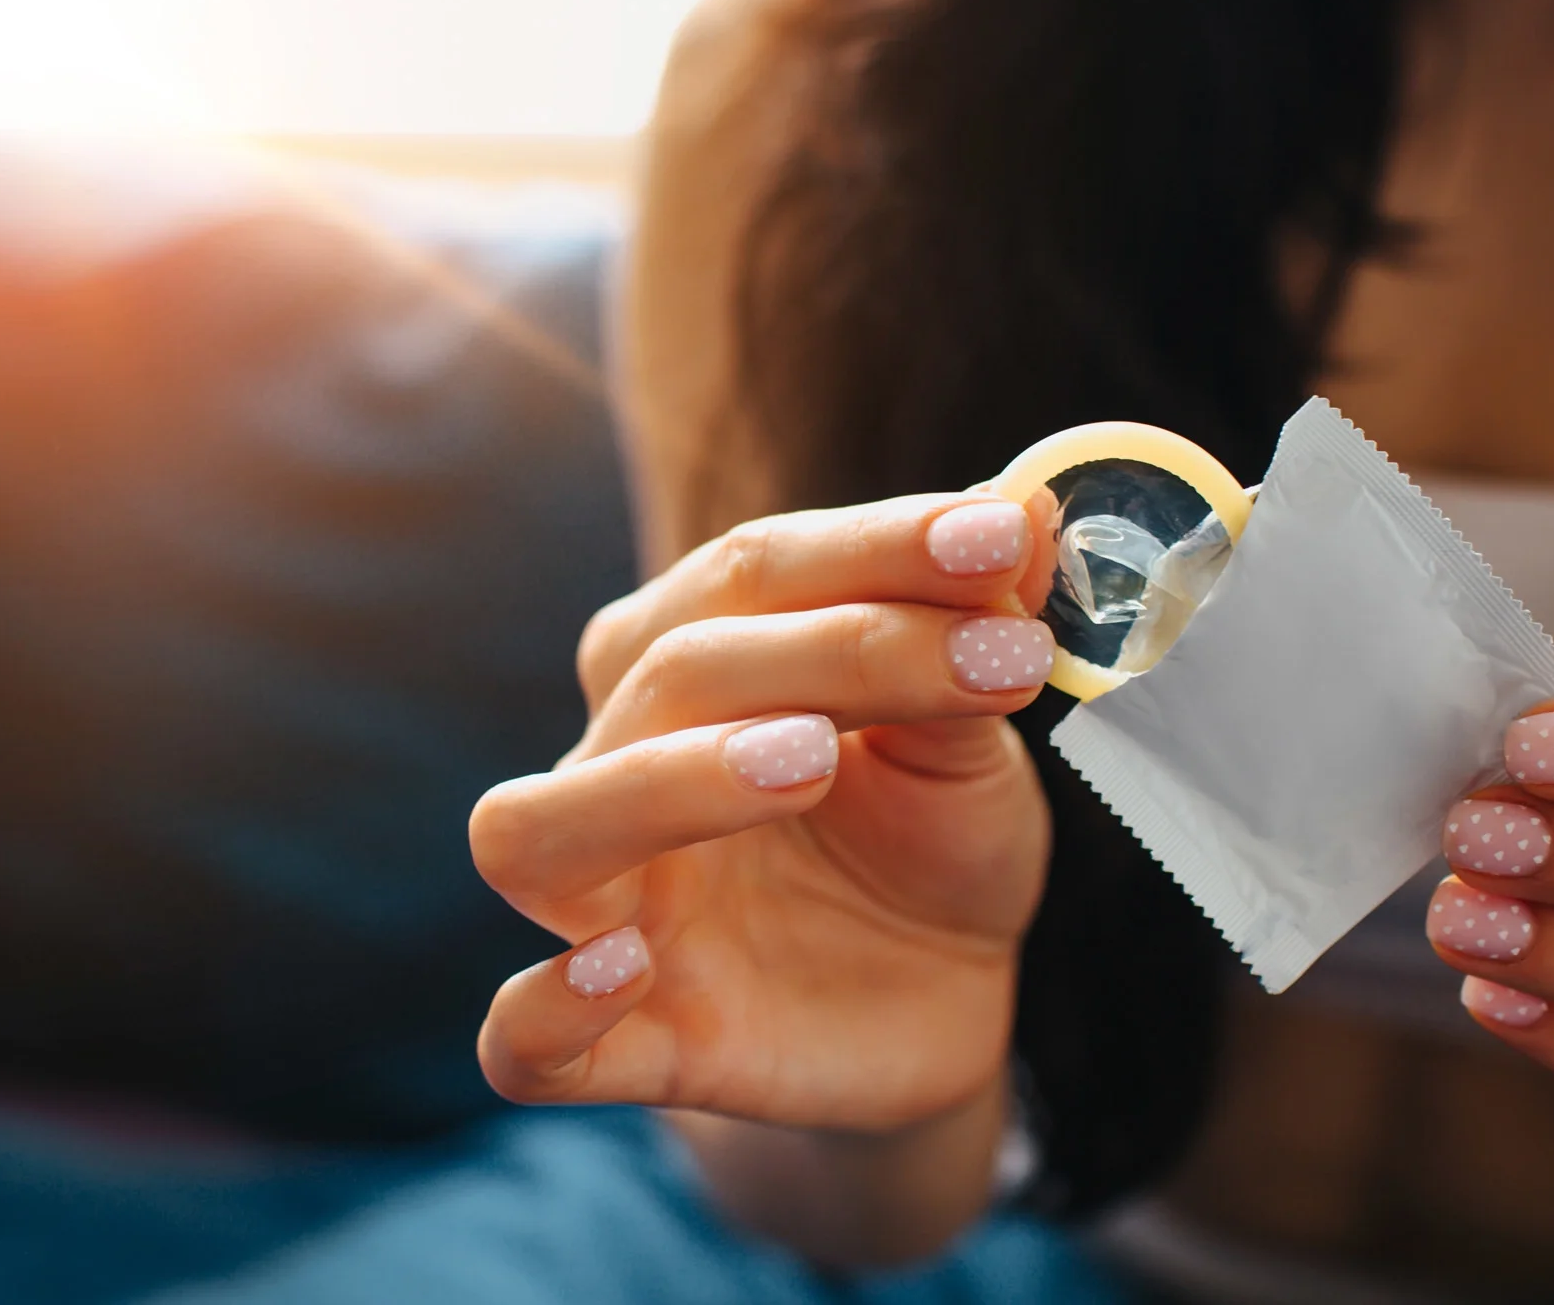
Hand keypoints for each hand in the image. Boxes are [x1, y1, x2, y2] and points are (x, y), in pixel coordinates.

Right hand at [469, 493, 1057, 1131]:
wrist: (939, 1002)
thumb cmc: (926, 840)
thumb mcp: (966, 742)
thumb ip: (971, 640)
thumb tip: (1027, 506)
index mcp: (685, 662)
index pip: (748, 571)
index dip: (880, 545)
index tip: (1006, 541)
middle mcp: (619, 766)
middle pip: (664, 677)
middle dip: (830, 649)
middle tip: (985, 662)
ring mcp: (608, 910)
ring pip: (536, 833)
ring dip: (662, 784)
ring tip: (808, 763)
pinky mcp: (629, 1047)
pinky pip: (525, 1043)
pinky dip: (549, 1008)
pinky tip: (624, 970)